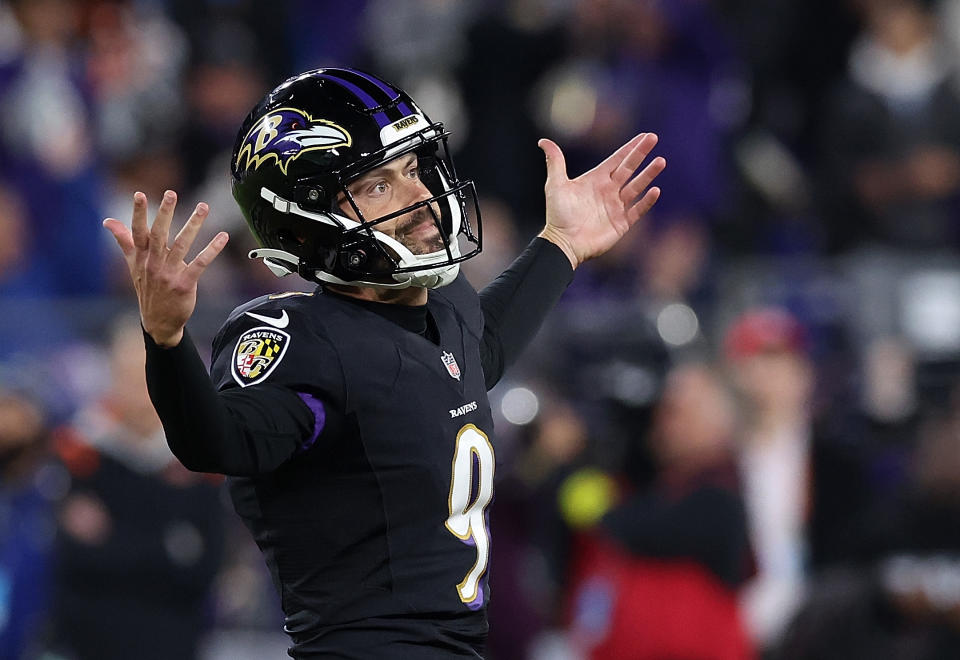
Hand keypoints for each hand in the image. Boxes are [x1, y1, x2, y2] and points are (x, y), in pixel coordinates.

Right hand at [104, 190, 228, 346]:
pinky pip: (200, 263)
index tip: (139, 194)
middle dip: (165, 213)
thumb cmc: (147, 289)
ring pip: (182, 244)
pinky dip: (212, 249)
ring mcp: (169, 273)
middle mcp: (154, 263)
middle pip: (159, 234)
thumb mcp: (133, 265)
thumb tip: (108, 221)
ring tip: (203, 206)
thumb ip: (124, 240)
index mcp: (142, 257)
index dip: (138, 213)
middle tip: (171, 194)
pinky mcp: (185, 283)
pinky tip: (223, 236)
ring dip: (193, 224)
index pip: (138, 231)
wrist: (158, 321)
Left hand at [537, 133, 664, 268]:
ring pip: (637, 187)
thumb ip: (555, 162)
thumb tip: (543, 141)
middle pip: (629, 168)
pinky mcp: (621, 223)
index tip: (644, 136)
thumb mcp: (555, 185)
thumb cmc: (558, 215)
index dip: (630, 148)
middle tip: (654, 138)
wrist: (563, 243)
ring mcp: (616, 207)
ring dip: (648, 174)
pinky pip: (637, 210)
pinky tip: (655, 190)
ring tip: (661, 161)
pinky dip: (647, 201)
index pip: (616, 160)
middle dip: (641, 154)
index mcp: (596, 180)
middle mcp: (608, 191)